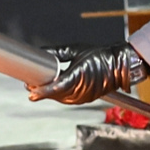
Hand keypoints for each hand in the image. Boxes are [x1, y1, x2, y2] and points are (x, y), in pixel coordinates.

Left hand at [28, 43, 147, 104]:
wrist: (120, 65)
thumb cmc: (101, 56)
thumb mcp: (77, 49)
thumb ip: (57, 53)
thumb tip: (42, 53)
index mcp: (79, 76)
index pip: (56, 87)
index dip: (42, 90)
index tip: (30, 89)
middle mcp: (82, 89)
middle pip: (56, 95)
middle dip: (43, 91)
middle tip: (30, 85)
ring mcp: (85, 96)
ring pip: (62, 99)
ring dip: (50, 95)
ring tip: (40, 87)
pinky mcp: (87, 99)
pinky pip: (69, 100)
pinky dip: (60, 96)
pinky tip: (54, 91)